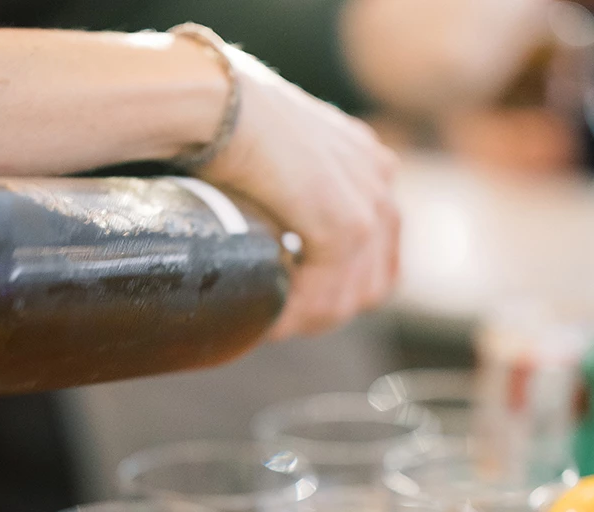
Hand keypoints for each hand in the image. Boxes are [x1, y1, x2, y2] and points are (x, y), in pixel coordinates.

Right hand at [200, 49, 398, 340]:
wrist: (216, 105)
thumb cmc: (225, 127)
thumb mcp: (277, 162)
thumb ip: (295, 197)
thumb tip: (281, 243)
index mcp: (368, 163)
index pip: (377, 254)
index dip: (340, 290)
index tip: (299, 305)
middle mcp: (378, 180)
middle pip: (371, 283)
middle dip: (326, 311)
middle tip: (283, 322)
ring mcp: (368, 203)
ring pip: (350, 297)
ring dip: (308, 318)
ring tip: (272, 324)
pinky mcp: (346, 226)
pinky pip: (326, 294)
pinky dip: (295, 314)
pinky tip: (269, 320)